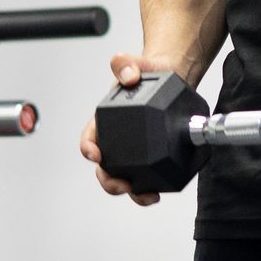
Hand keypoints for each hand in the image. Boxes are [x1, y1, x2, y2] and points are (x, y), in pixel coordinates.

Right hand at [81, 51, 166, 205]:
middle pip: (105, 169)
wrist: (172, 77)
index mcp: (105, 122)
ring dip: (133, 192)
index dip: (89, 149)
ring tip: (148, 195)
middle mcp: (117, 141)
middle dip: (110, 181)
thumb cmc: (147, 73)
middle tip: (123, 184)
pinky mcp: (152, 158)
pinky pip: (146, 178)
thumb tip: (128, 75)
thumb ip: (127, 65)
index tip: (95, 154)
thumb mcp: (136, 65)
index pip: (89, 140)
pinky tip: (160, 190)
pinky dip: (150, 188)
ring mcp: (134, 152)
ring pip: (125, 179)